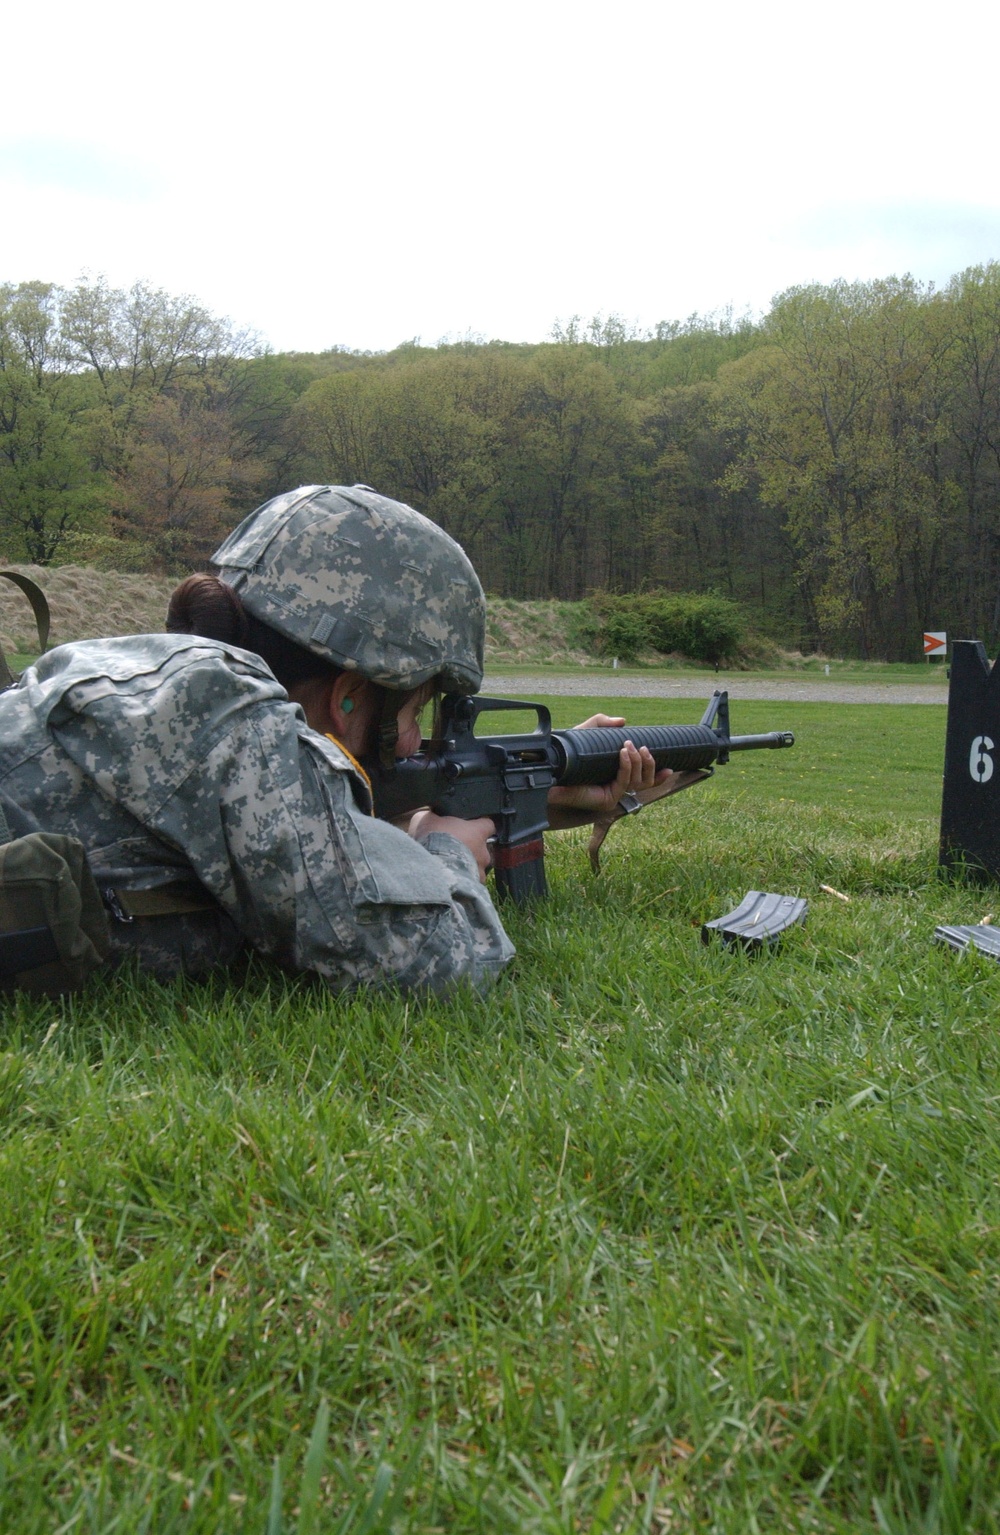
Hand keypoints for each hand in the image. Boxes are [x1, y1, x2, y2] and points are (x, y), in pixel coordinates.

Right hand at [409, 810, 496, 883]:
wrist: (431, 866)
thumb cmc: (433, 839)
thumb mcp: (425, 819)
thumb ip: (433, 817)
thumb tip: (430, 817)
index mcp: (478, 831)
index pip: (488, 825)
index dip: (480, 826)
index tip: (473, 828)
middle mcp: (484, 851)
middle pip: (482, 849)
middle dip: (471, 851)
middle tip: (454, 851)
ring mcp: (480, 870)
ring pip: (477, 868)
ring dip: (467, 868)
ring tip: (451, 869)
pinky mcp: (474, 886)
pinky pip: (470, 884)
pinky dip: (462, 882)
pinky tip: (450, 881)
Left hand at [546, 716, 672, 827]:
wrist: (552, 769)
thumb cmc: (568, 753)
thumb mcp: (589, 732)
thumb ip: (603, 723)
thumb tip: (623, 721)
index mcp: (617, 777)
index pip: (644, 780)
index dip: (658, 776)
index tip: (670, 768)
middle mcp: (617, 788)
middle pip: (645, 782)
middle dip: (648, 763)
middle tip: (641, 747)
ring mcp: (613, 796)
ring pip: (639, 783)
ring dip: (639, 763)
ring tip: (630, 747)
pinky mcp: (607, 800)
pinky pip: (624, 782)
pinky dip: (627, 766)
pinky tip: (624, 754)